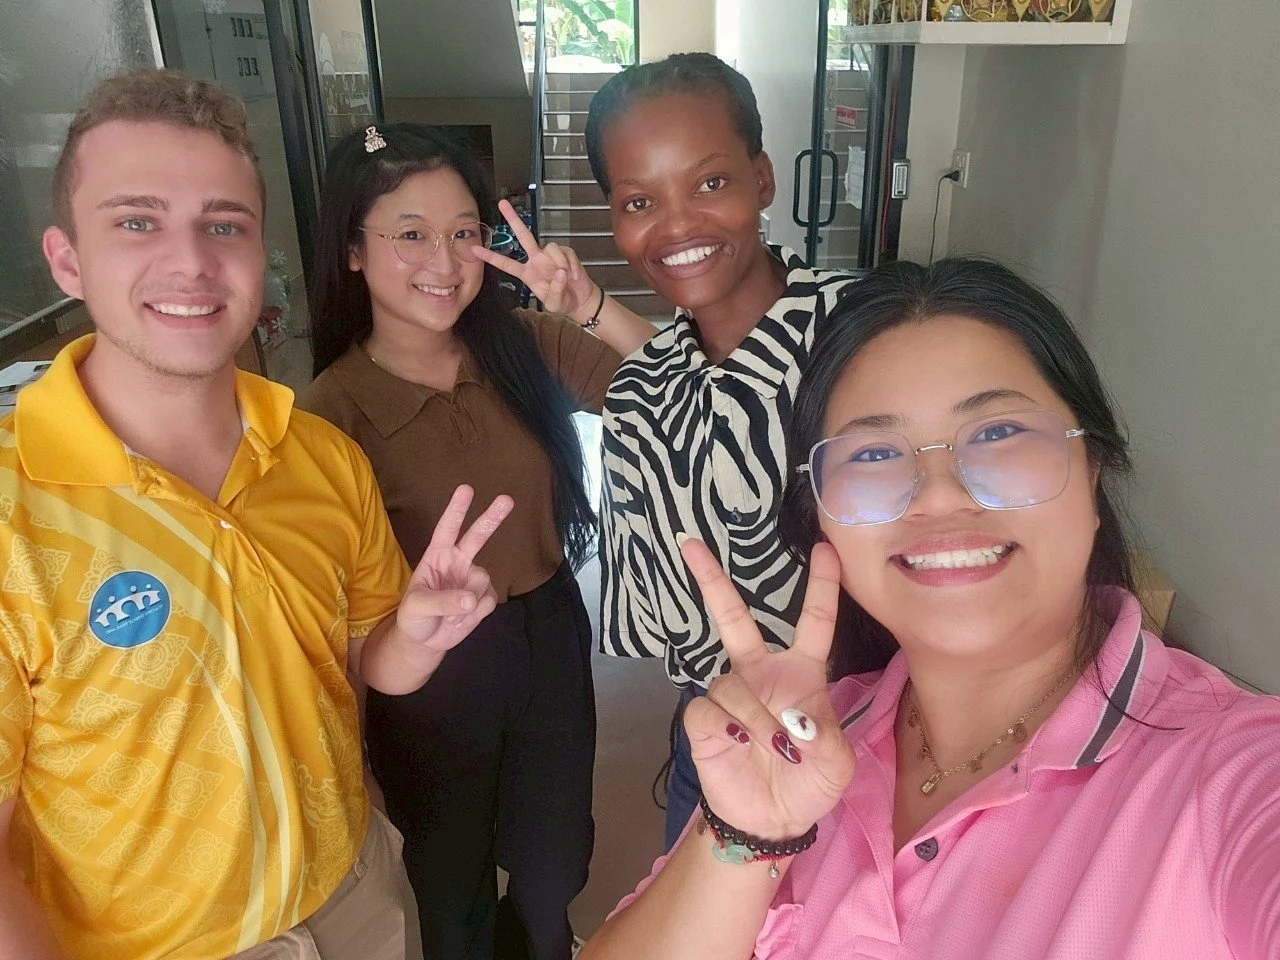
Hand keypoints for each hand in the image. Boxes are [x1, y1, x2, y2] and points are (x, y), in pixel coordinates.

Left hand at [394, 484, 512, 652]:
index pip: (446, 529)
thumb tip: (471, 599)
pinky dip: (474, 615)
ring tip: (449, 616)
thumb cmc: (413, 616)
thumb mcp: (416, 608)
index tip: (466, 489)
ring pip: (483, 581)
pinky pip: (488, 601)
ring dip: (467, 603)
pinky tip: (460, 620)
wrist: (424, 641)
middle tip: (507, 499)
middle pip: (477, 536)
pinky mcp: (484, 597)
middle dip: (491, 518)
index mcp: (436, 556)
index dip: (456, 509)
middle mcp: (458, 562)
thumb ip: (441, 601)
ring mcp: (472, 578)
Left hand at [473, 199, 600, 318]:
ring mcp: (550, 256)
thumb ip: (555, 290)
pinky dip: (572, 266)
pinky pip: (566, 253)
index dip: (490, 257)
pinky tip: (575, 276)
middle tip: (502, 203)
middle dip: (513, 220)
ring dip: (561, 263)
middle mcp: (536, 261)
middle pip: (523, 236)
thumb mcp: (554, 304)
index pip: (506, 264)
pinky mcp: (565, 253)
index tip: (474, 249)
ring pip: (551, 247)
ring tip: (568, 278)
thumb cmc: (563, 303)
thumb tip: (559, 272)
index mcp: (527, 274)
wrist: (581, 301)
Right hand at [680, 538, 855, 840]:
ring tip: (772, 748)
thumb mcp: (837, 765)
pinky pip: (709, 708)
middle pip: (734, 617)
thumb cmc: (809, 784)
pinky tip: (738, 744)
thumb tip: (794, 717)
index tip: (825, 548)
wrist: (771, 821)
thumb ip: (825, 738)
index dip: (821, 585)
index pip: (815, 621)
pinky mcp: (704, 718)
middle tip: (691, 544)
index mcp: (802, 673)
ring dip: (754, 715)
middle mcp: (760, 673)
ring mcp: (729, 693)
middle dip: (713, 580)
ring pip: (730, 683)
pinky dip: (729, 727)